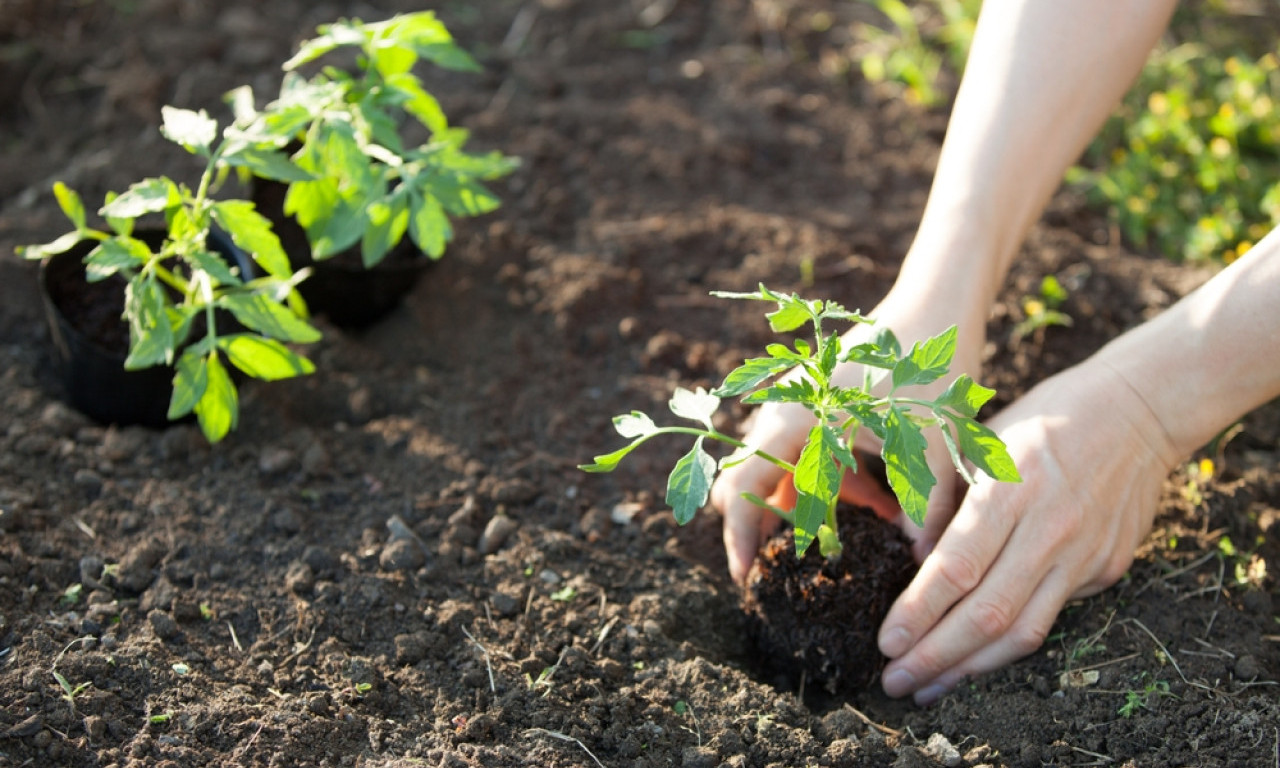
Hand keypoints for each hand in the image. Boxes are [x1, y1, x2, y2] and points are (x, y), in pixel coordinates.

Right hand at [710, 292, 984, 582]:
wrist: (941, 303)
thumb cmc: (928, 369)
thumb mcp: (928, 446)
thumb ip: (922, 510)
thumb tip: (922, 566)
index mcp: (793, 421)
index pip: (741, 491)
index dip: (739, 540)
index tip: (747, 580)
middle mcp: (783, 412)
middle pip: (751, 483)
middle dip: (770, 528)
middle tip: (793, 571)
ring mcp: (799, 406)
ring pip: (783, 472)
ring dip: (812, 506)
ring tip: (859, 530)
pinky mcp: (820, 405)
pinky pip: (810, 455)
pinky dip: (833, 484)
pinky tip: (881, 499)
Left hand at [876, 359, 1178, 704]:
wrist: (1138, 410)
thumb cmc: (1043, 419)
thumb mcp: (982, 441)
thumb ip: (946, 500)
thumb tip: (915, 559)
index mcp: (1009, 489)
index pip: (956, 567)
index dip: (919, 612)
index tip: (887, 643)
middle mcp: (1049, 528)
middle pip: (987, 613)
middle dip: (935, 656)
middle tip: (895, 682)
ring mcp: (1083, 554)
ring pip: (1023, 631)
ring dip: (971, 668)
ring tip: (929, 689)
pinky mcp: (1106, 569)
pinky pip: (1050, 618)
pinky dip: (1008, 645)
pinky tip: (975, 659)